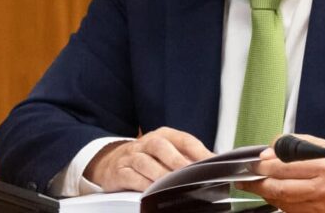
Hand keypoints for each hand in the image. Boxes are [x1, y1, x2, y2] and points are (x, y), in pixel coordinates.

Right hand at [84, 127, 213, 191]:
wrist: (111, 163)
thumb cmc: (147, 158)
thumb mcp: (167, 153)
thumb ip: (188, 158)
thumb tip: (213, 165)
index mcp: (164, 135)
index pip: (184, 139)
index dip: (198, 150)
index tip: (212, 162)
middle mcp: (147, 143)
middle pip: (161, 146)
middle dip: (177, 160)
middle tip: (190, 172)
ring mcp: (131, 156)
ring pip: (145, 162)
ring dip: (160, 174)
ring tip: (173, 184)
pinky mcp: (119, 171)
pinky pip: (131, 176)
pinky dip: (143, 184)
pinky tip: (152, 190)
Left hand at [253, 133, 324, 212]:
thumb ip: (298, 144)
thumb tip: (271, 150)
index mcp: (323, 165)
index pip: (285, 166)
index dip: (265, 165)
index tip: (254, 162)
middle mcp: (320, 187)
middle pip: (279, 187)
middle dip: (258, 182)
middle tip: (246, 178)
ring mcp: (317, 205)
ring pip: (281, 201)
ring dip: (264, 193)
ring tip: (255, 185)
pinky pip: (289, 210)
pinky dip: (277, 202)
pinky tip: (272, 195)